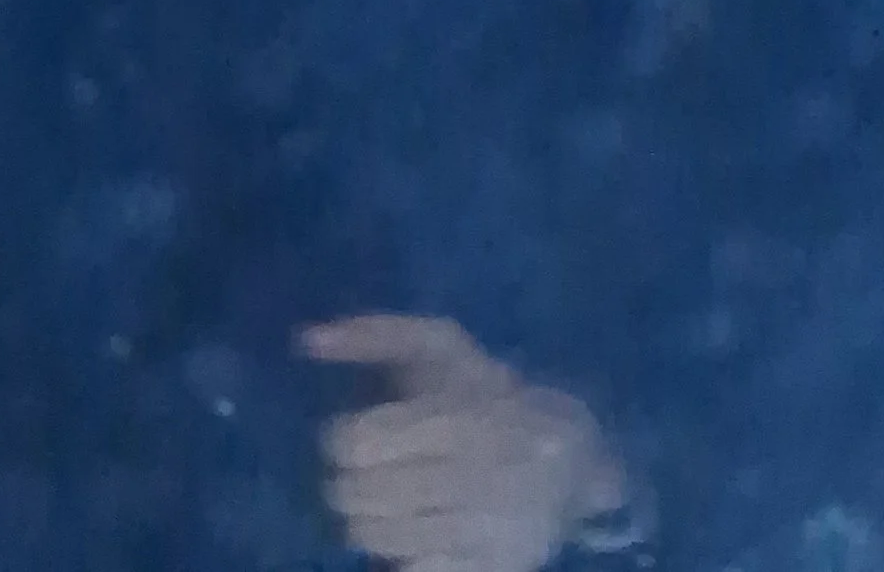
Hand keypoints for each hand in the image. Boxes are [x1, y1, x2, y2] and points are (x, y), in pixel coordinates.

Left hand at [300, 313, 646, 571]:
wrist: (577, 459)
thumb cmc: (491, 396)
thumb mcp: (445, 350)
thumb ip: (378, 335)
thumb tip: (306, 339)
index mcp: (465, 412)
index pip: (358, 442)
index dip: (342, 441)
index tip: (353, 436)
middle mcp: (479, 471)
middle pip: (359, 495)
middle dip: (349, 484)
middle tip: (364, 474)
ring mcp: (488, 527)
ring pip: (377, 537)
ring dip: (369, 520)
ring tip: (388, 502)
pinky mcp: (494, 567)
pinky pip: (412, 570)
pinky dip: (402, 553)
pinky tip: (415, 531)